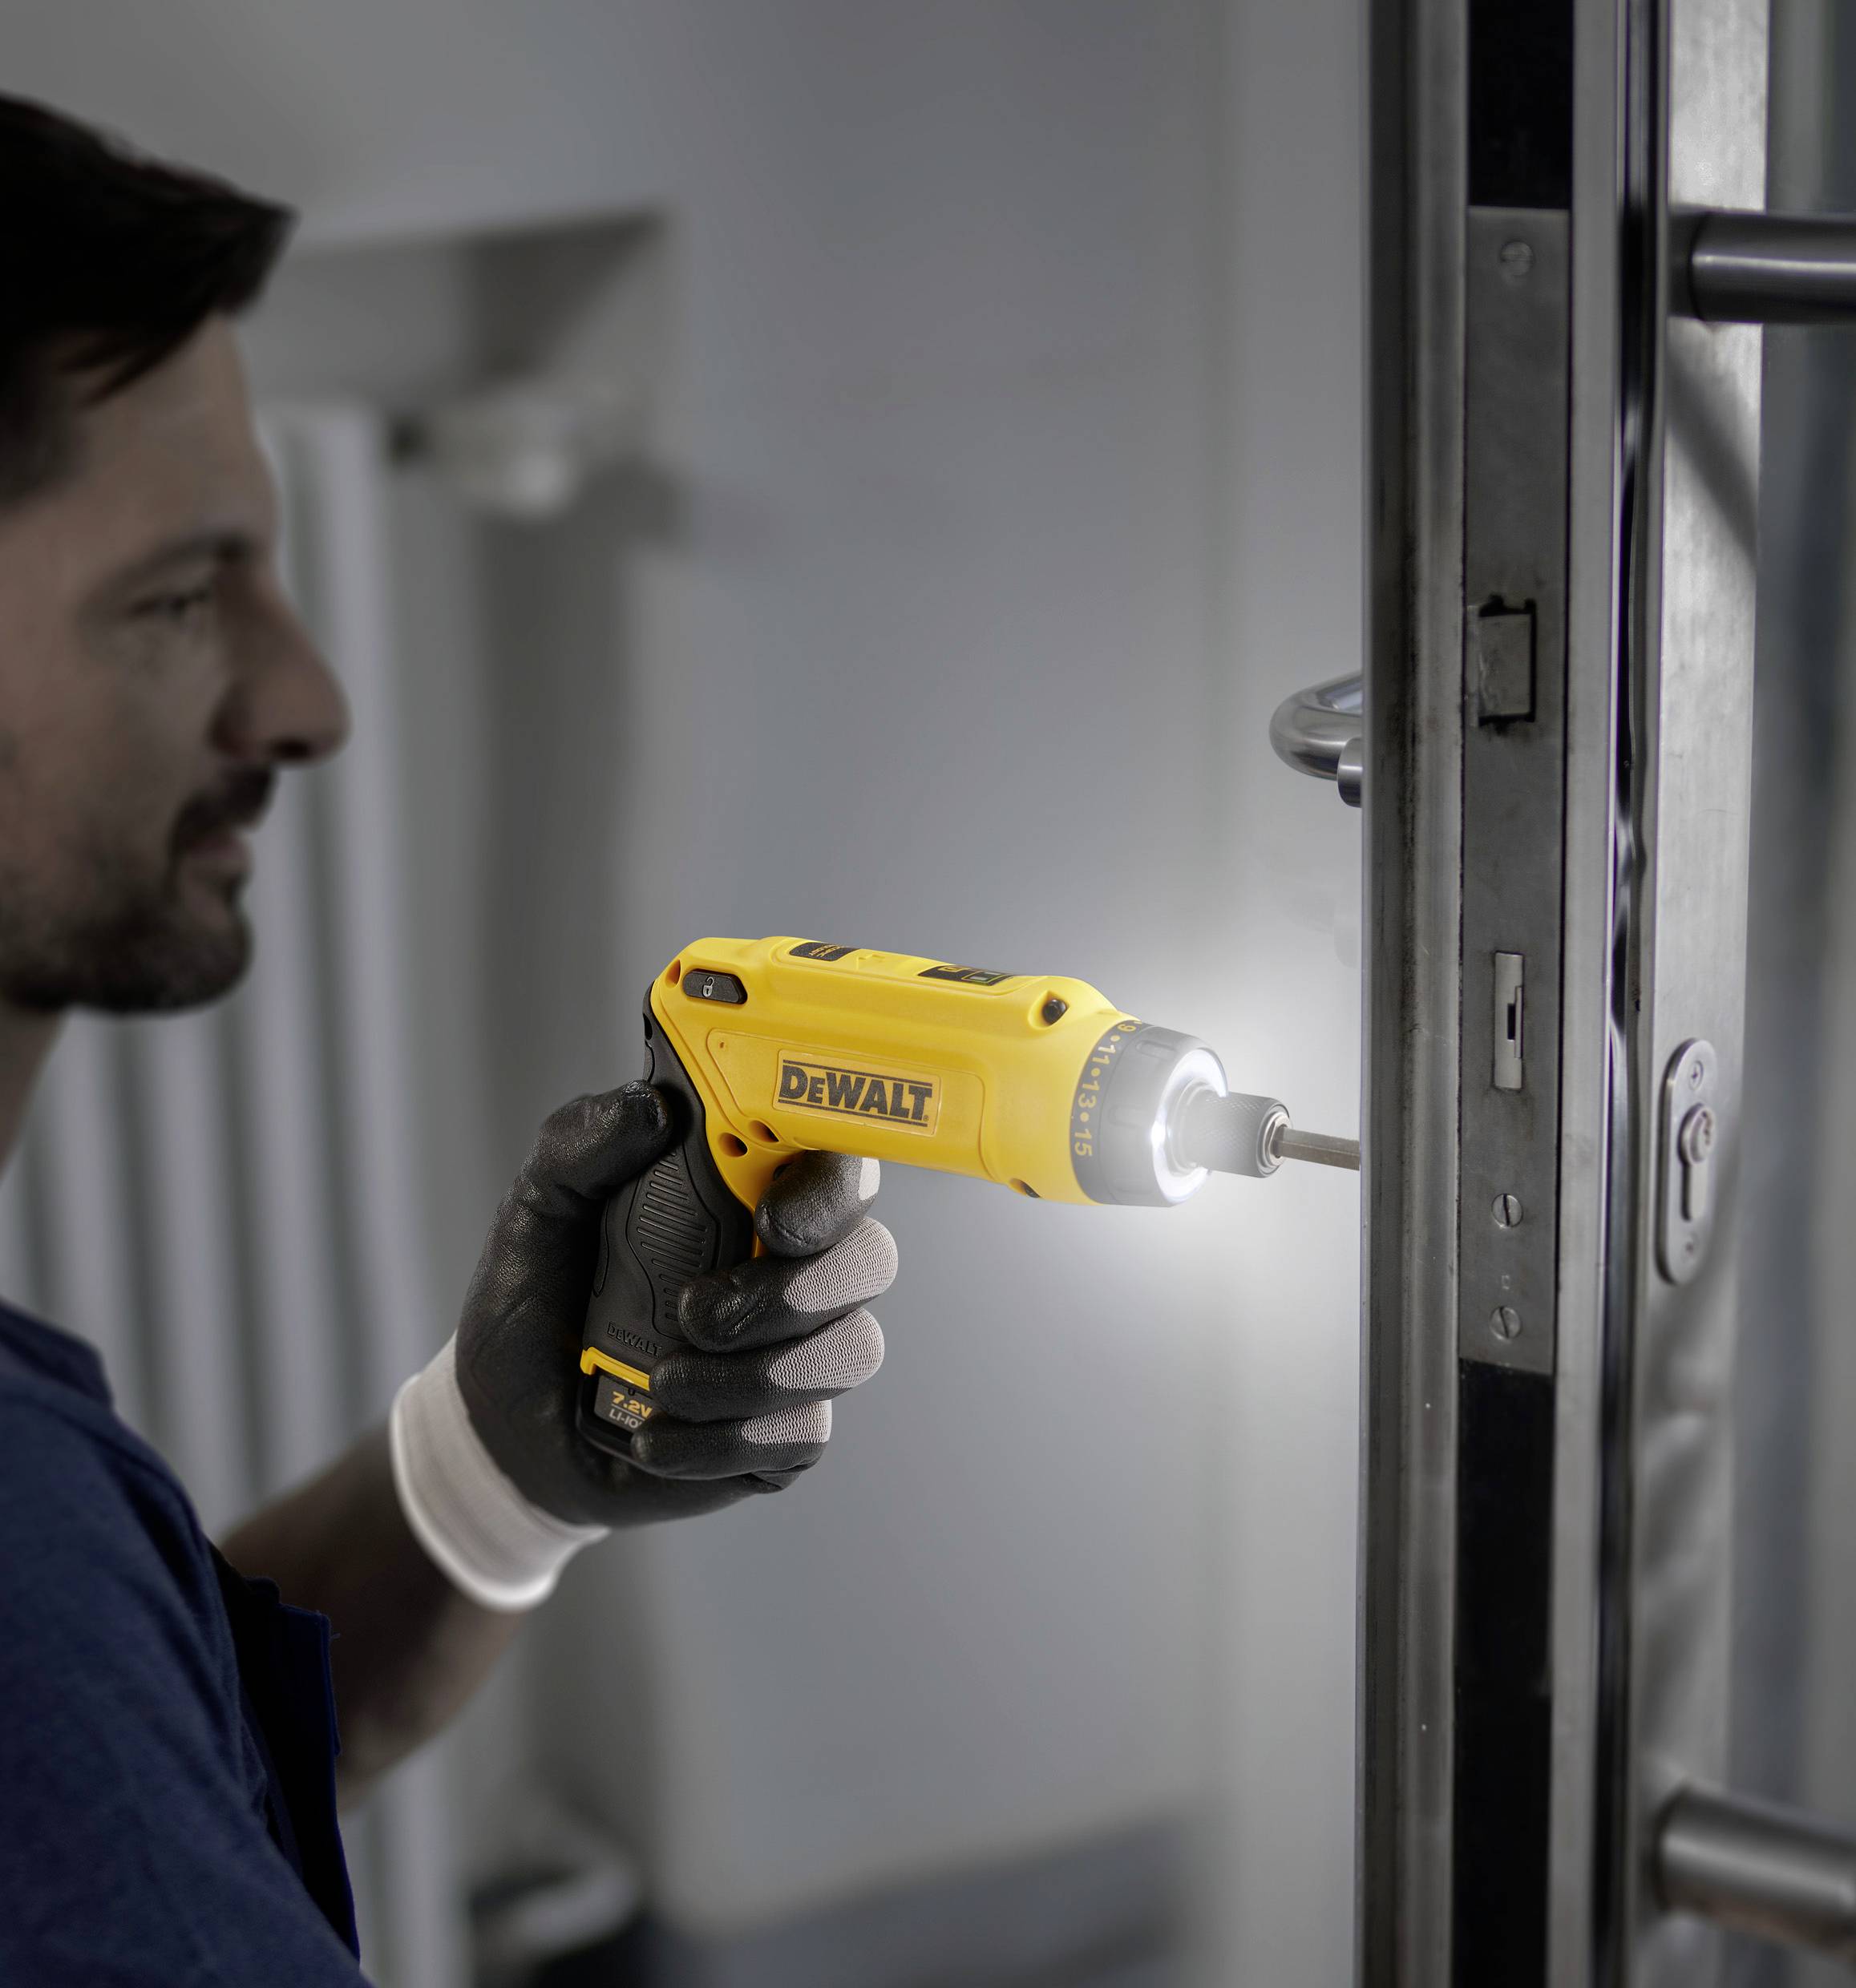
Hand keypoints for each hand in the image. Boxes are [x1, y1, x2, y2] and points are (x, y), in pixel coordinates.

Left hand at [454, 1083, 895, 1527]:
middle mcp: (791, 1264)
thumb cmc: (540, 1302)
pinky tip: (659, 1435)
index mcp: (750, 1191)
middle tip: (697, 1311)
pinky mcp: (784, 1431)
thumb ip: (582, 1143)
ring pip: (848, 1351)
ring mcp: (796, 1350)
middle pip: (870, 1259)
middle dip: (793, 1291)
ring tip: (662, 1379)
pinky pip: (804, 1433)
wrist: (509, 1427)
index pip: (838, 1162)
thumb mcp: (540, 1206)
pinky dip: (725, 1439)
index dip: (831, 1186)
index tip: (769, 1216)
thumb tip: (652, 1107)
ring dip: (751, 1374)